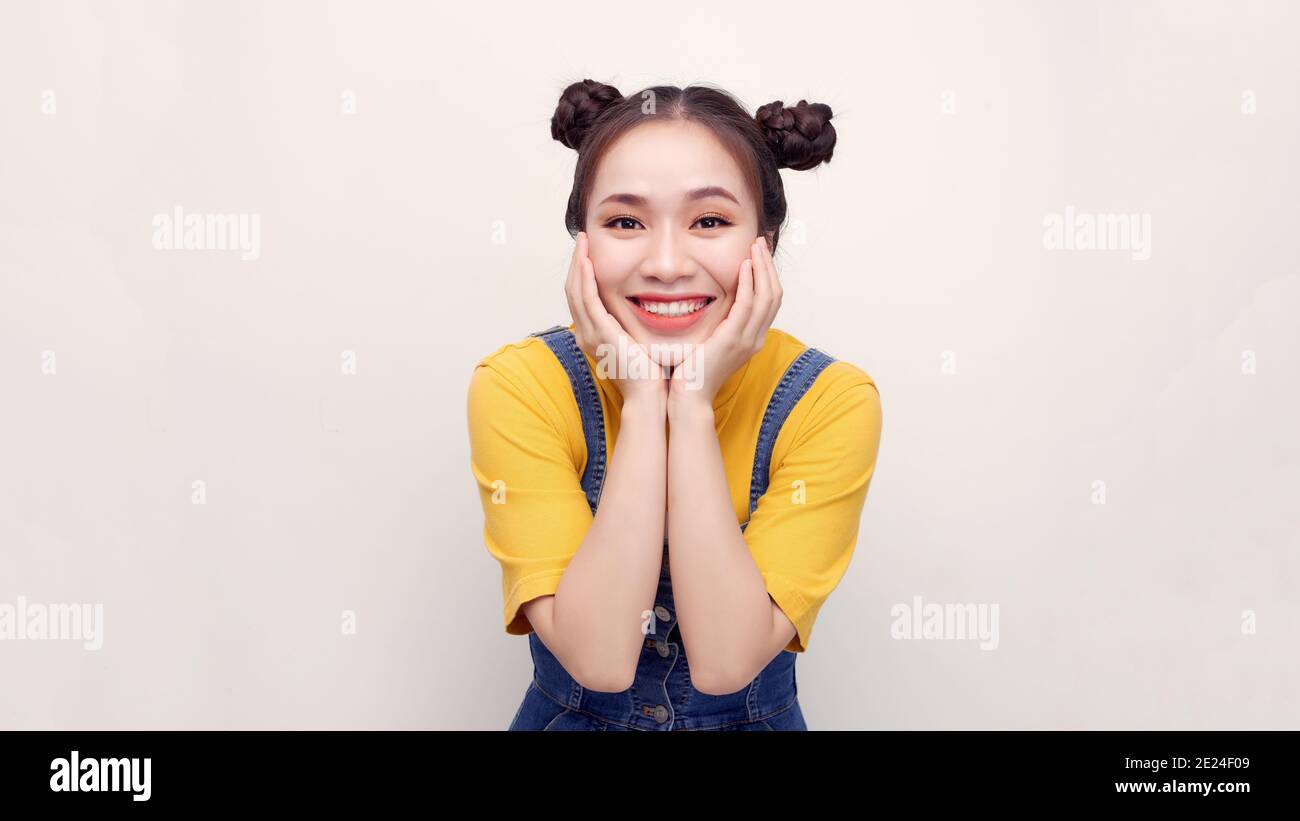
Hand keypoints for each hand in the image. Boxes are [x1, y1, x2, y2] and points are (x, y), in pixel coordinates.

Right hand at [565, 231, 668, 409]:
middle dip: (576, 263)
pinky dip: (586, 278)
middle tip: (582, 239)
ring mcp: (590, 334)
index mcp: (593, 337)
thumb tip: (649, 310)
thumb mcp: (638, 344)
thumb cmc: (651, 375)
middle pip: (573, 291)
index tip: (590, 253)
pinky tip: (588, 261)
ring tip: (582, 241)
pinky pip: (587, 299)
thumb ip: (635, 327)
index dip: (583, 274)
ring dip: (578, 263)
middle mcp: (586, 335)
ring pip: (575, 291)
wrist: (650, 397)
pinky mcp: (600, 333)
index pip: (582, 299)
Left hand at [668, 235, 781, 413]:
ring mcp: (747, 340)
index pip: (770, 301)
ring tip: (755, 247)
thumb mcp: (712, 341)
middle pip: (774, 295)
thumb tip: (715, 301)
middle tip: (760, 243)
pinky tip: (744, 267)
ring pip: (766, 297)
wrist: (688, 396)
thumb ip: (719, 323)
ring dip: (762, 268)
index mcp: (753, 339)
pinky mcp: (733, 340)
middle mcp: (756, 339)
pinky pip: (747, 306)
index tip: (759, 254)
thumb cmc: (693, 370)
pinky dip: (749, 283)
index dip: (768, 275)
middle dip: (768, 266)